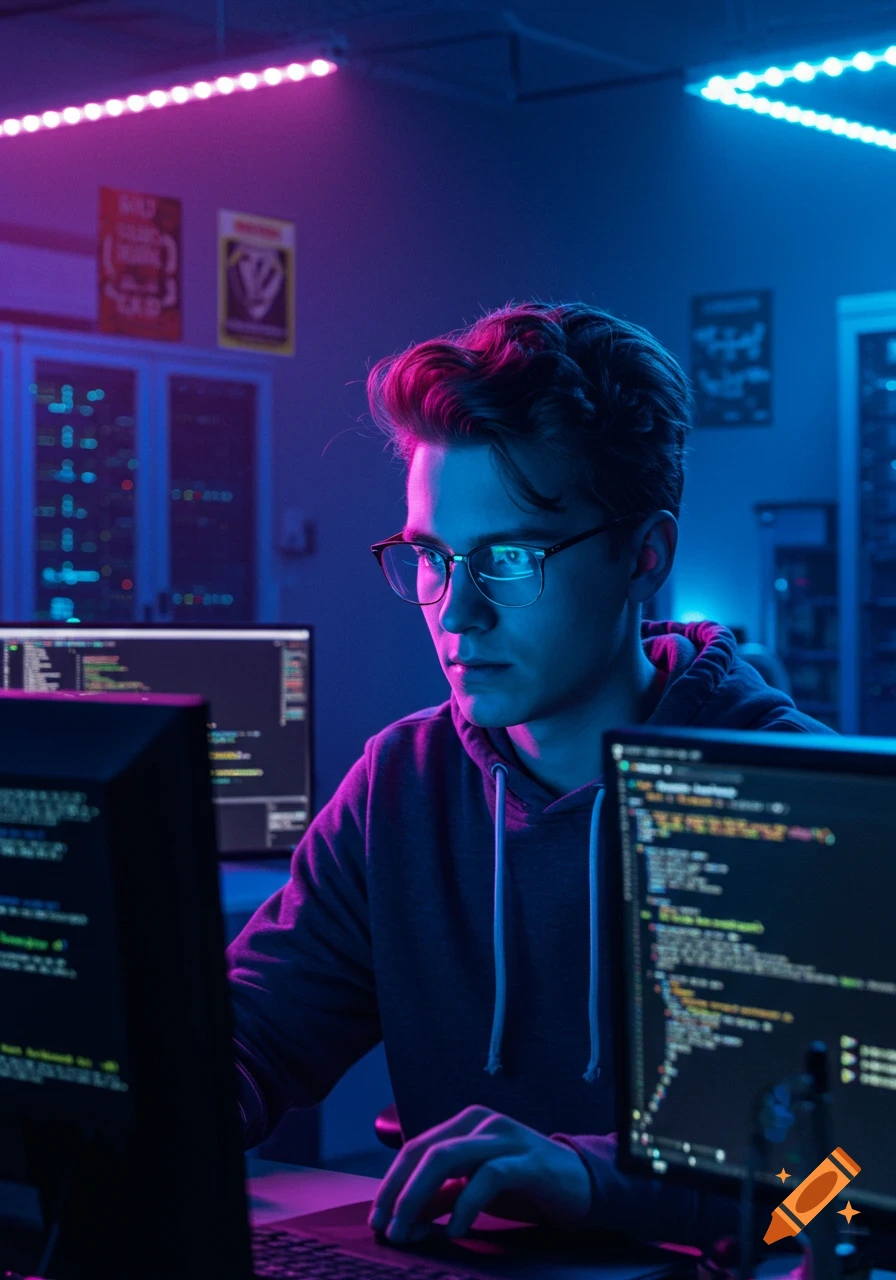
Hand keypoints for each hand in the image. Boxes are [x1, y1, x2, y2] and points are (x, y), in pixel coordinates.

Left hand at [367, 1105, 591, 1243]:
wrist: (582, 1185)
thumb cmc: (523, 1186)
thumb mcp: (473, 1191)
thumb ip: (441, 1197)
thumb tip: (401, 1218)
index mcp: (465, 1124)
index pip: (414, 1147)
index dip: (390, 1183)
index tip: (377, 1219)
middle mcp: (482, 1122)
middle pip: (425, 1151)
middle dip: (399, 1192)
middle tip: (387, 1230)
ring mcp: (505, 1137)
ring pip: (447, 1158)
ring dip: (419, 1197)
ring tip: (409, 1232)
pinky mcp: (528, 1160)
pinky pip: (487, 1176)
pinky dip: (465, 1204)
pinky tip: (455, 1230)